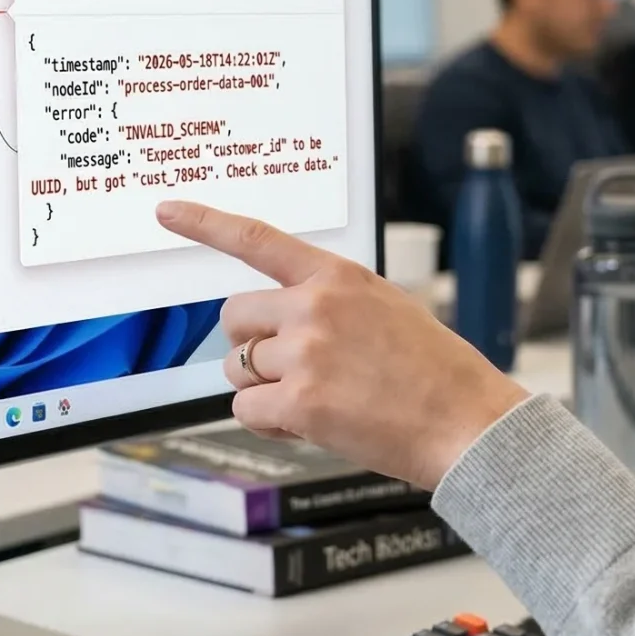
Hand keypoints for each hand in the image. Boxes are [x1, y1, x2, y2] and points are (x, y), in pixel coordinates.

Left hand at [159, 201, 529, 490]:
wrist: (467, 422)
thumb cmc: (435, 372)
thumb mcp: (385, 308)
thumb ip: (329, 302)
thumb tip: (278, 322)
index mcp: (337, 276)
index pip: (257, 239)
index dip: (205, 223)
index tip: (168, 211)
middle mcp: (314, 306)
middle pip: (234, 317)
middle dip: (252, 344)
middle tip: (293, 367)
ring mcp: (304, 353)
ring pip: (239, 368)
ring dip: (265, 388)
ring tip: (319, 399)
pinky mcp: (300, 402)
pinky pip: (247, 409)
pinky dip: (269, 423)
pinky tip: (310, 424)